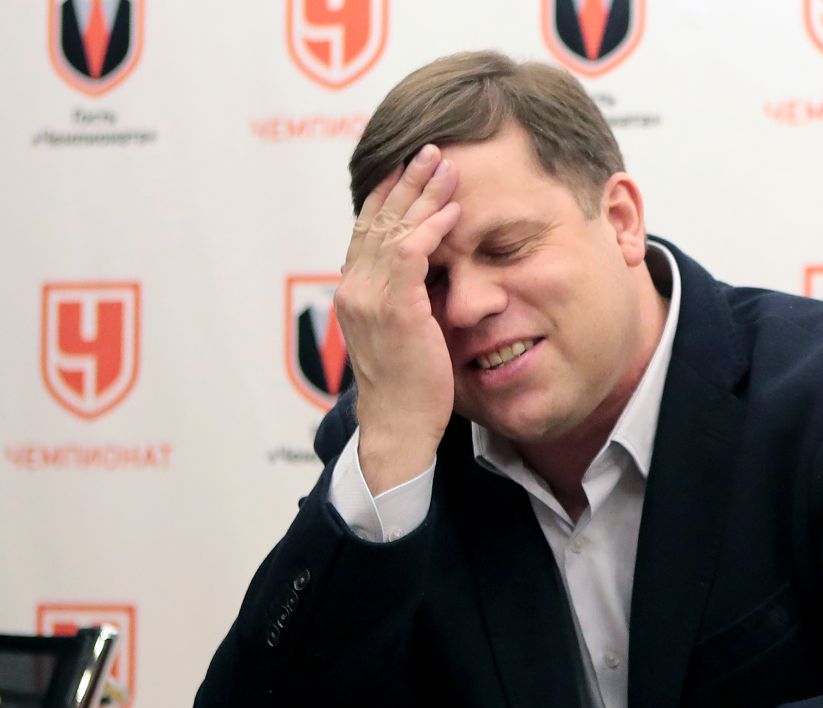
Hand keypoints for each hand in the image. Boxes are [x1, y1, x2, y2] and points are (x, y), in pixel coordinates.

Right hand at [334, 144, 461, 494]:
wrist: (400, 427)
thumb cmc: (411, 386)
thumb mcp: (406, 330)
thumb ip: (409, 296)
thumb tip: (433, 272)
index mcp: (355, 291)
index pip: (369, 229)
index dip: (389, 195)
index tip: (412, 168)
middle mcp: (355, 288)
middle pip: (378, 219)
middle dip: (405, 181)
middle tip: (431, 150)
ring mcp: (370, 298)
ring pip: (394, 229)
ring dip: (422, 194)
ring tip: (446, 166)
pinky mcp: (394, 309)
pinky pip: (411, 255)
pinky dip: (432, 228)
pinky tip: (452, 210)